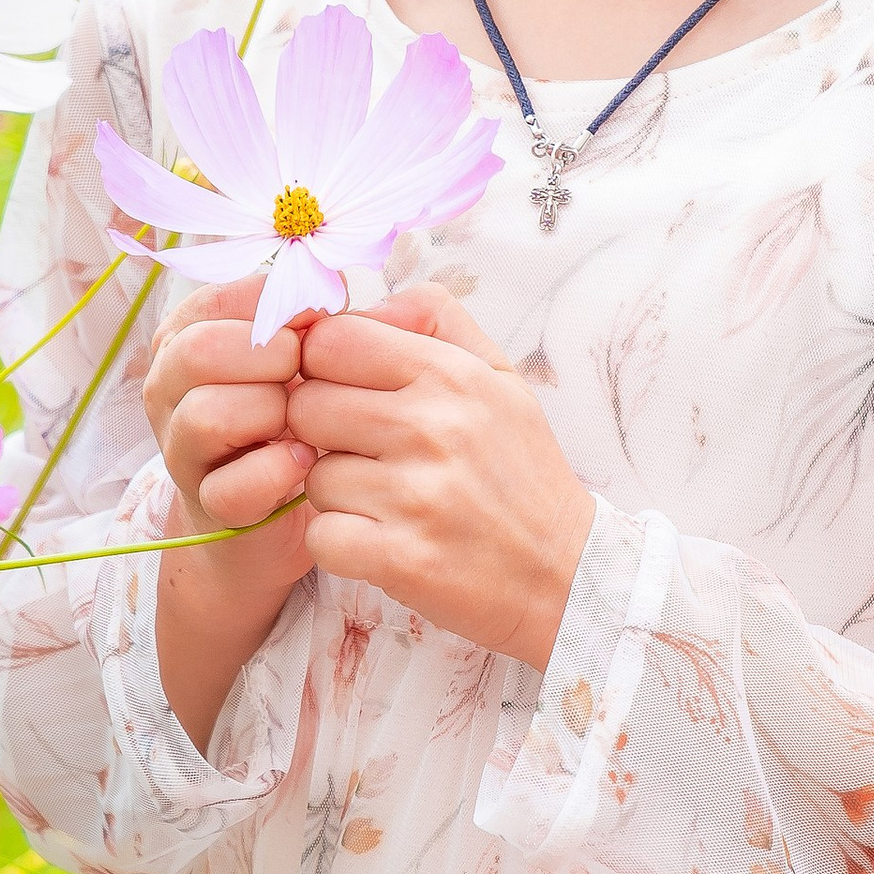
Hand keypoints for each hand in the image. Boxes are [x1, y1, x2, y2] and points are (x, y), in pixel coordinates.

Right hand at [141, 276, 314, 748]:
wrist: (285, 508)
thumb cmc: (302, 412)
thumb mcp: (313, 356)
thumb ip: (332, 320)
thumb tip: (364, 302)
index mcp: (188, 333)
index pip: (217, 299)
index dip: (277, 308)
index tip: (316, 324)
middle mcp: (169, 386)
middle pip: (198, 351)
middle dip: (267, 357)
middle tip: (305, 373)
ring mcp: (181, 449)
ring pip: (206, 415)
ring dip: (271, 413)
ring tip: (306, 422)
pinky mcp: (207, 505)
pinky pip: (231, 485)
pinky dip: (279, 471)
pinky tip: (307, 464)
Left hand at [288, 286, 594, 669]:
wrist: (567, 572)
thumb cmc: (522, 472)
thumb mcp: (500, 378)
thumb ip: (439, 320)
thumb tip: (374, 301)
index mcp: (452, 375)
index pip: (331, 341)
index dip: (323, 367)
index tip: (346, 392)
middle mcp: (432, 427)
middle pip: (306, 406)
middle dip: (323, 432)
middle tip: (366, 454)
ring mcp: (414, 494)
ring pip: (313, 476)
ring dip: (338, 494)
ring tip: (388, 502)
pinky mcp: (401, 557)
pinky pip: (321, 535)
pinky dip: (341, 544)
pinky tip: (381, 541)